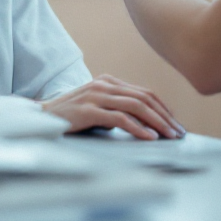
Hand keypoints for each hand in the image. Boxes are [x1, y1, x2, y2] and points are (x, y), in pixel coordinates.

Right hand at [42, 75, 184, 139]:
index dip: (163, 108)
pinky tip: (149, 138)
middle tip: (179, 133)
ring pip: (136, 106)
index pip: (144, 92)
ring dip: (157, 122)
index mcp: (108, 82)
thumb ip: (117, 110)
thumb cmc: (71, 117)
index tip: (175, 124)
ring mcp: (96, 96)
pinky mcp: (88, 110)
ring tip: (170, 136)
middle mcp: (104, 85)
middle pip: (144, 98)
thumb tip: (146, 125)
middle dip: (165, 116)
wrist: (41, 119)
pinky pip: (120, 118)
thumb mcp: (97, 109)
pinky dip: (138, 128)